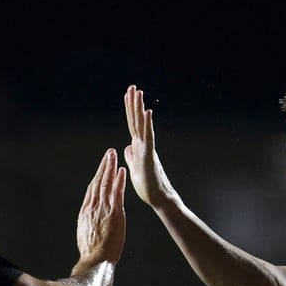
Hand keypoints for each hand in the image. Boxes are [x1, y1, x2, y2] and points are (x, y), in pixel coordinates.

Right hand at [75, 148, 125, 267]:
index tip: (101, 168)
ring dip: (110, 168)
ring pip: (106, 183)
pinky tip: (122, 171)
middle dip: (104, 166)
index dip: (97, 177)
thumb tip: (88, 223)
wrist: (95, 261)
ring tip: (114, 155)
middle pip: (98, 182)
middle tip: (108, 153)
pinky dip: (119, 180)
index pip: (92, 190)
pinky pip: (116, 193)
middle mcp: (93, 207)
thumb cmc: (91, 253)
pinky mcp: (114, 213)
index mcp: (86, 212)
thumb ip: (88, 224)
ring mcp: (103, 209)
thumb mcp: (85, 235)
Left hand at [123, 84, 176, 208]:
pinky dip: (148, 125)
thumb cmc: (148, 186)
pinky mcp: (149, 156)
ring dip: (140, 109)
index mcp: (138, 147)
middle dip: (134, 103)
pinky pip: (148, 138)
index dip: (130, 110)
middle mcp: (143, 144)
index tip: (129, 95)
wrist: (158, 199)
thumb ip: (132, 156)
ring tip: (138, 93)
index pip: (132, 124)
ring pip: (142, 125)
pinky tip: (147, 112)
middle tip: (133, 86)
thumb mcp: (134, 168)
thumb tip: (127, 147)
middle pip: (136, 120)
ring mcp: (147, 149)